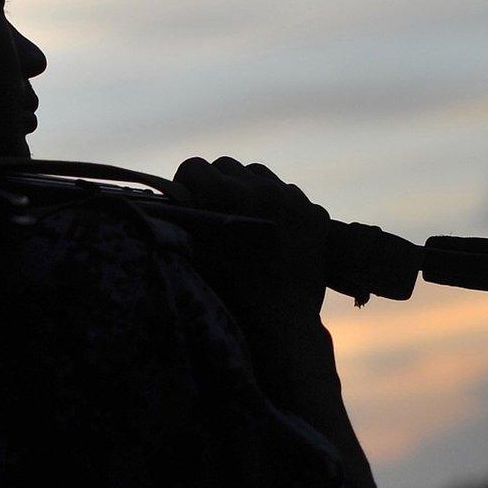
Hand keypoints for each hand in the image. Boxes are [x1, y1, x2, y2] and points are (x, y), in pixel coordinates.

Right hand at [173, 156, 331, 319]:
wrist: (283, 323)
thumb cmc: (230, 292)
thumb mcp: (197, 255)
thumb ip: (184, 223)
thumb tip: (173, 204)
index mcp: (227, 196)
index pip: (195, 167)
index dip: (185, 184)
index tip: (186, 200)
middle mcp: (262, 187)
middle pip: (227, 165)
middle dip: (216, 183)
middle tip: (214, 209)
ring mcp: (293, 198)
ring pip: (260, 174)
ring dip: (249, 189)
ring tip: (246, 217)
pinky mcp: (315, 212)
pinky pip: (289, 194)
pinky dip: (279, 206)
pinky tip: (274, 231)